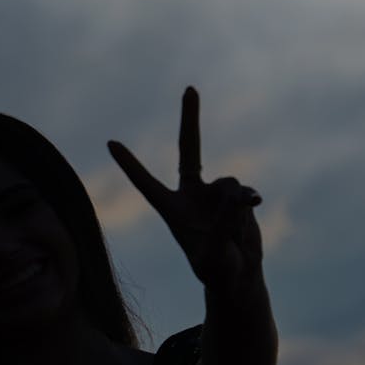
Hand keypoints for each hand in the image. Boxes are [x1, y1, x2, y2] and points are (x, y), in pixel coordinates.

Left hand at [108, 87, 262, 293]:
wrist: (237, 276)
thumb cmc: (217, 270)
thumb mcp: (214, 252)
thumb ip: (224, 222)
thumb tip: (238, 194)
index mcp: (172, 210)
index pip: (146, 184)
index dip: (130, 165)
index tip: (110, 143)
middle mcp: (191, 195)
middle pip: (190, 149)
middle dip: (190, 119)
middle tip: (190, 88)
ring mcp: (215, 193)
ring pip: (229, 184)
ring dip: (235, 205)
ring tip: (233, 231)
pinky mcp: (237, 196)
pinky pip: (244, 192)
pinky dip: (248, 202)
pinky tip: (253, 211)